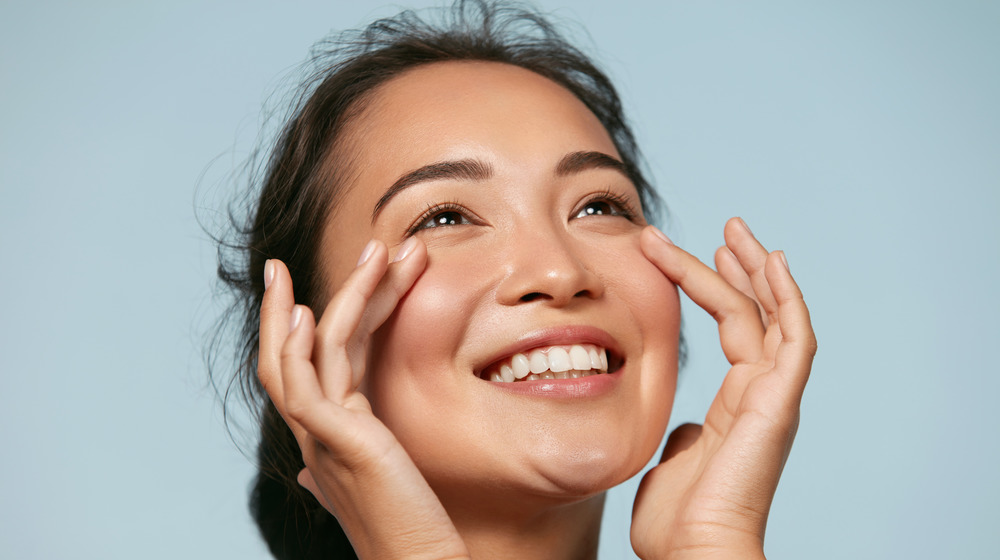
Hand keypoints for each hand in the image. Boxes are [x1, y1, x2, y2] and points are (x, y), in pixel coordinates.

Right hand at [258, 238, 469, 559]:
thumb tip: (312, 469)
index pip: (310, 362)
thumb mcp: (374, 482)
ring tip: (373, 251)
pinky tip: (312, 312)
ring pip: (305, 352)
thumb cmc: (408, 526)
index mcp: (328, 430)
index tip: (334, 279)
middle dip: (298, 299)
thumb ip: (348, 461)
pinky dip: (304, 346)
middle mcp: (316, 429)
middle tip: (321, 253)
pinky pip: (306, 384)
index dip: (317, 317)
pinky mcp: (333, 441)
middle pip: (294, 349)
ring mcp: (320, 434)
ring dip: (337, 296)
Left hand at [631, 219, 815, 558]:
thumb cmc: (679, 517)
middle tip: (728, 228)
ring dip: (757, 269)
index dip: (715, 287)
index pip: (734, 328)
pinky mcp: (779, 402)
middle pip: (759, 313)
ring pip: (774, 316)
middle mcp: (761, 393)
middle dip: (742, 267)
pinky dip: (787, 298)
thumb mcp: (675, 457)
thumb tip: (686, 422)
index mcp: (737, 402)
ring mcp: (774, 396)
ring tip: (736, 229)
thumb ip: (686, 432)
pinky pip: (793, 339)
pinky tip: (772, 262)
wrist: (694, 551)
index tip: (690, 254)